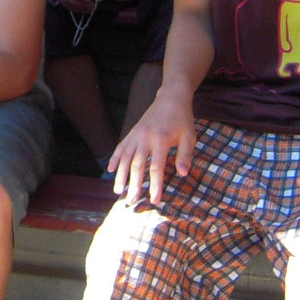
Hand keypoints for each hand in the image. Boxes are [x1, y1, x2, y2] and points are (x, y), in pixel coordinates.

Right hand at [108, 91, 192, 208]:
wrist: (171, 98)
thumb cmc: (182, 120)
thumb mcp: (189, 136)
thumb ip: (185, 155)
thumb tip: (183, 173)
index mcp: (161, 140)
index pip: (156, 167)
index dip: (155, 185)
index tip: (154, 200)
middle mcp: (145, 138)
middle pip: (137, 165)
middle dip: (133, 185)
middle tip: (131, 201)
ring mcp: (136, 135)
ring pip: (125, 158)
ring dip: (120, 175)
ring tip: (117, 191)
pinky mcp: (132, 132)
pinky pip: (120, 147)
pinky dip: (115, 159)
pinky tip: (110, 170)